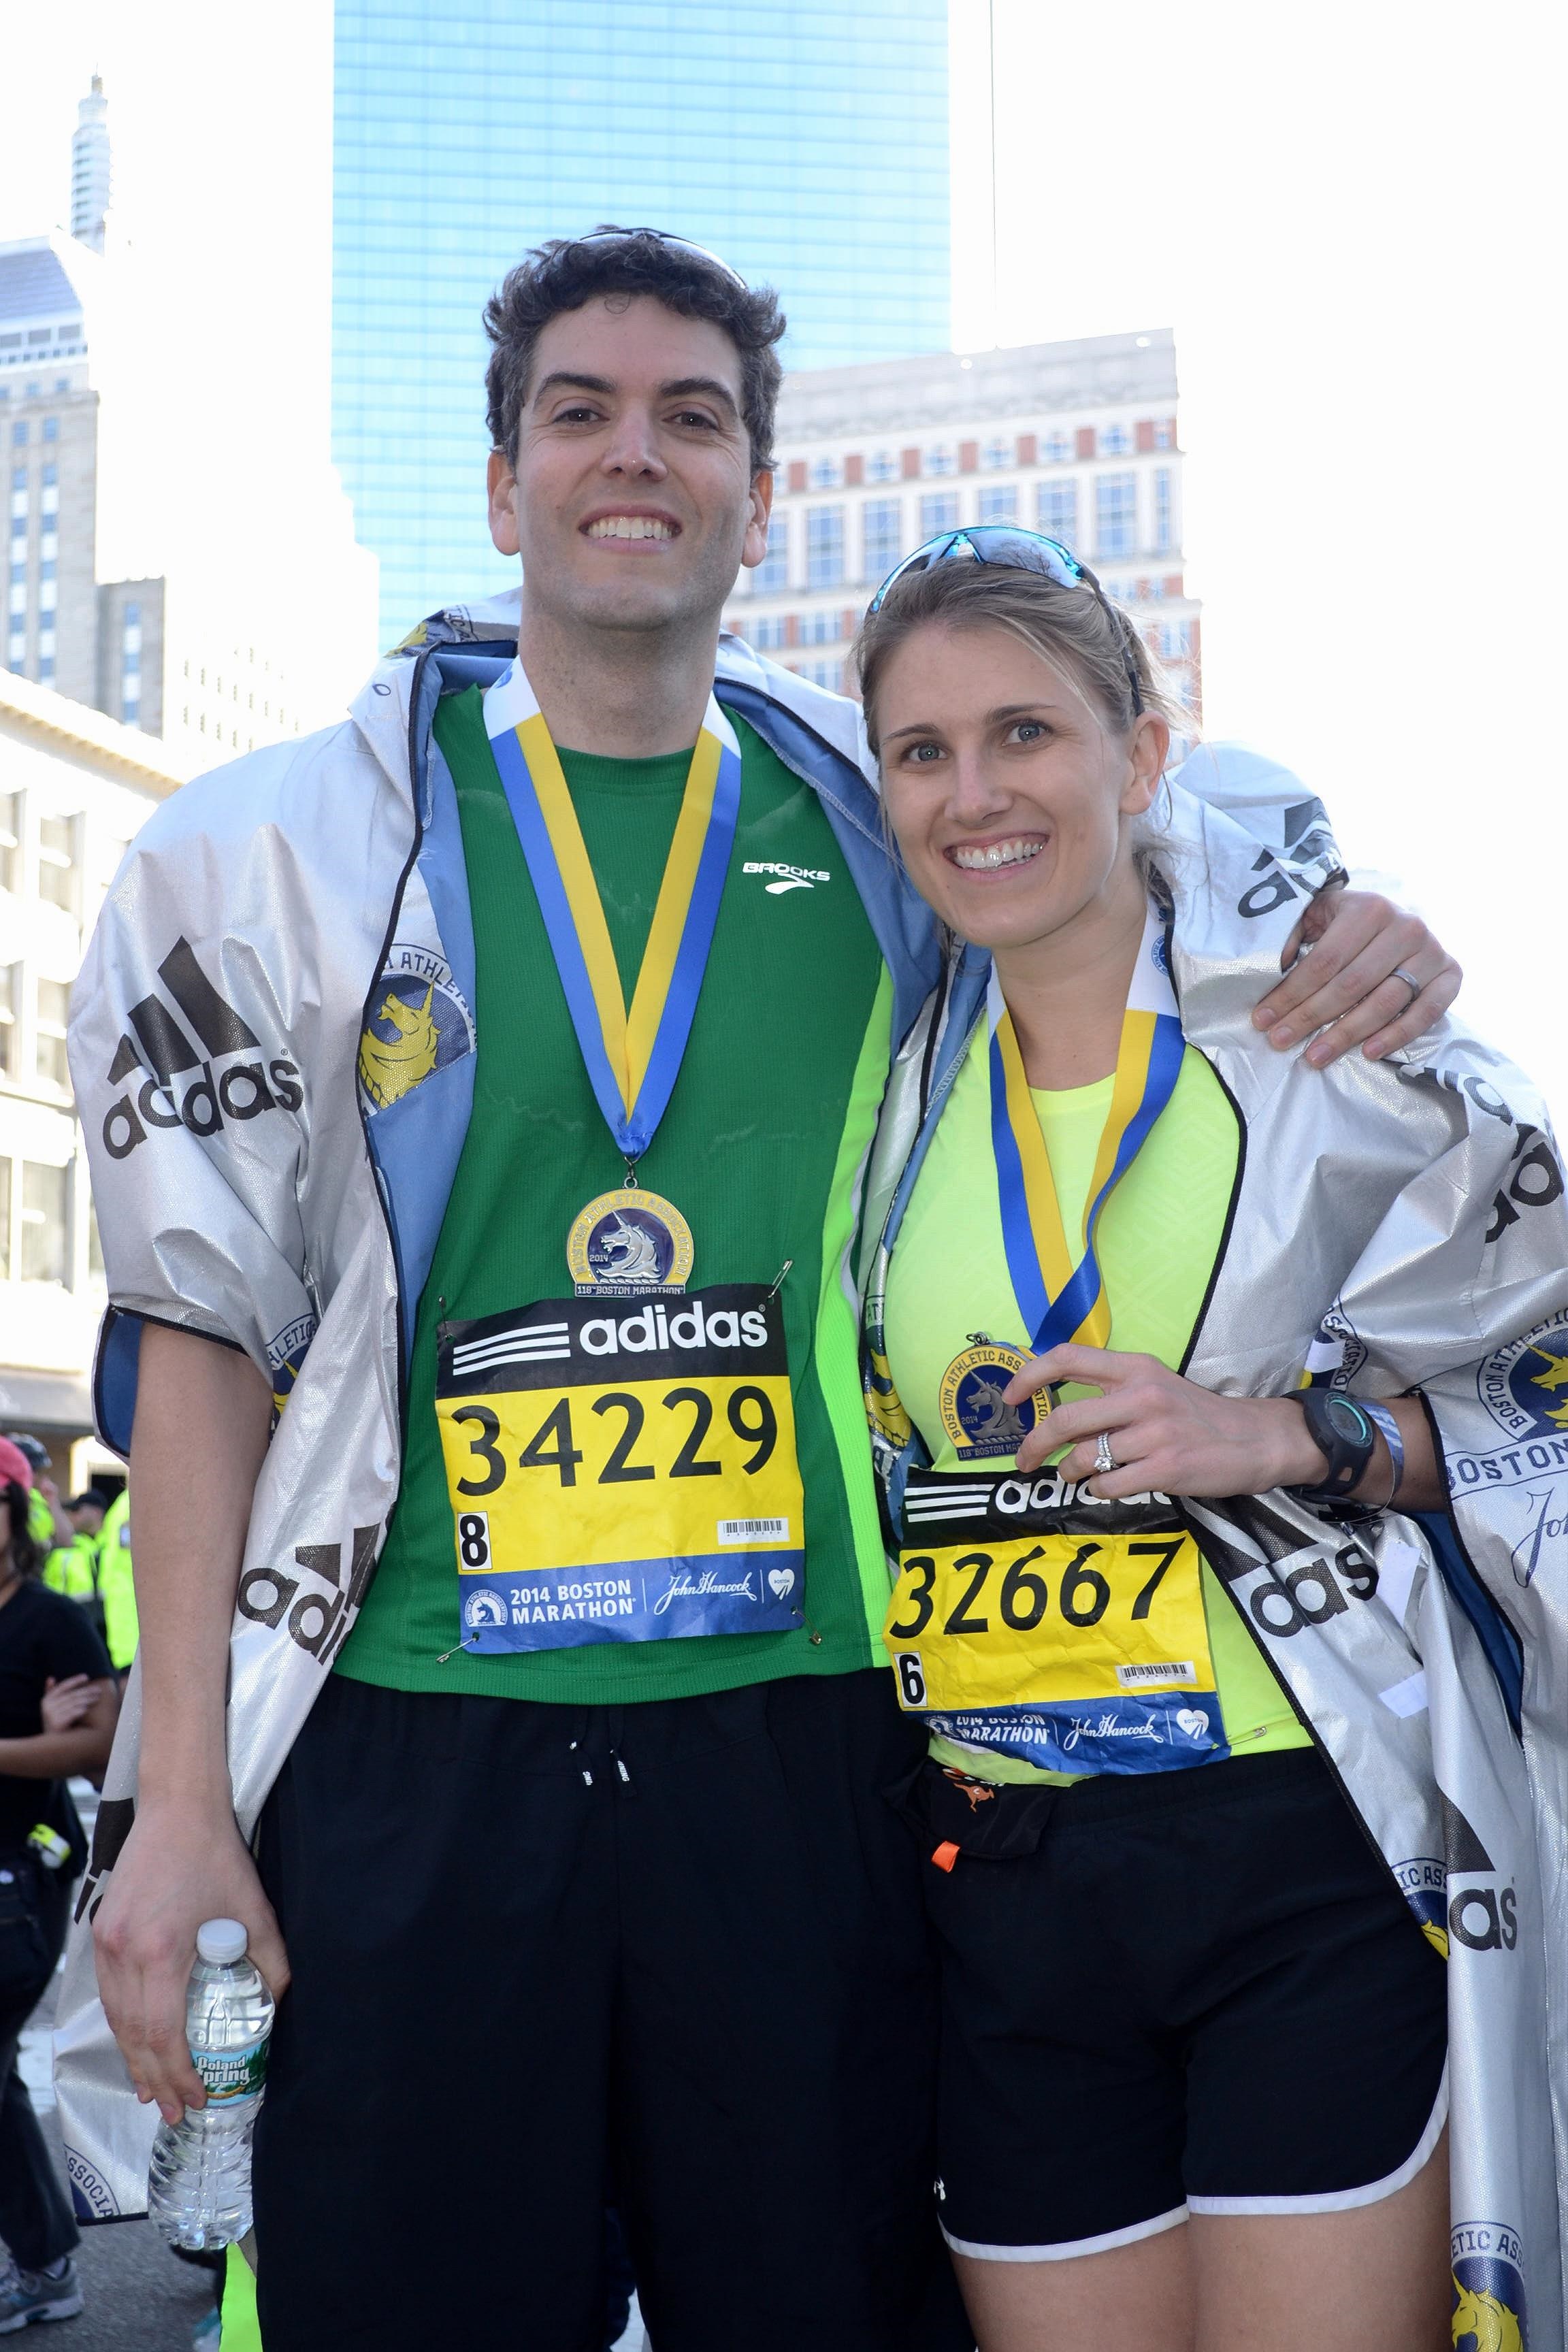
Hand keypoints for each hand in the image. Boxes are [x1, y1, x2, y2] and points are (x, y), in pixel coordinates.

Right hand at [41, 1674, 96, 1732]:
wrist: (51, 1745)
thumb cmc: (54, 1724)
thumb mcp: (51, 1708)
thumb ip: (50, 1693)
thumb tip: (50, 1677)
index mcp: (46, 1700)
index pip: (63, 1686)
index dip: (75, 1680)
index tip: (86, 1677)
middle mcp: (47, 1706)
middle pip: (72, 1695)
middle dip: (86, 1691)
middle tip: (98, 1690)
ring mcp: (51, 1715)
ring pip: (74, 1703)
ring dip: (87, 1700)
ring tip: (97, 1698)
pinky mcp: (57, 1724)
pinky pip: (73, 1713)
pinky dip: (81, 1710)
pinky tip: (88, 1708)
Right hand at [92, 1804, 289, 2123]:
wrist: (178, 1808)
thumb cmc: (217, 1857)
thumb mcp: (257, 1912)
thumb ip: (270, 1965)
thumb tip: (276, 2010)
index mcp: (163, 1950)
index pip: (164, 2033)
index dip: (179, 2072)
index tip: (198, 2096)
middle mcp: (125, 1953)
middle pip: (134, 2035)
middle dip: (156, 2079)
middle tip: (175, 2110)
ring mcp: (106, 1944)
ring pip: (116, 2018)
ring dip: (134, 2058)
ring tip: (155, 2090)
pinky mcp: (100, 1934)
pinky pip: (110, 1994)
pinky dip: (123, 2026)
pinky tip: (137, 2043)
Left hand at [1007, 1344, 1322, 1494]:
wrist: (1255, 1440)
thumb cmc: (1196, 1415)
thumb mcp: (1156, 1386)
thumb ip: (1111, 1393)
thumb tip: (1057, 1418)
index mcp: (1136, 1367)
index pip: (1068, 1357)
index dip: (1029, 1376)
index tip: (1010, 1398)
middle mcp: (1142, 1395)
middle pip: (1065, 1419)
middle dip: (1034, 1444)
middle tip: (1024, 1461)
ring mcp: (1154, 1433)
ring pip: (1083, 1457)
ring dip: (1069, 1473)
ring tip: (1073, 1476)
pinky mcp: (1165, 1468)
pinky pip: (1108, 1484)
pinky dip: (1098, 1490)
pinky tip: (1107, 1487)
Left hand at [1251, 885, 1460, 1065]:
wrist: (1401, 921)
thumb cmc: (1349, 925)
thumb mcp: (1318, 915)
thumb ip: (1293, 934)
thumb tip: (1272, 967)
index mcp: (1368, 908)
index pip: (1324, 961)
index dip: (1291, 993)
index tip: (1263, 1019)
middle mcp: (1405, 926)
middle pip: (1351, 984)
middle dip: (1310, 1017)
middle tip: (1280, 1041)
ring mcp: (1432, 951)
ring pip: (1384, 1002)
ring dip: (1346, 1034)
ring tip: (1314, 1057)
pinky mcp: (1452, 974)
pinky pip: (1426, 1012)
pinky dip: (1398, 1035)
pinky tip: (1368, 1053)